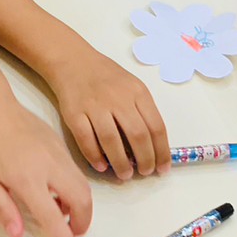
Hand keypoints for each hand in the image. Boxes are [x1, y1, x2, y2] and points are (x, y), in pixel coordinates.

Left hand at [0, 101, 92, 236]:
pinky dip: (74, 188)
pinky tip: (54, 190)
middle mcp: (51, 166)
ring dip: (80, 206)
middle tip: (71, 234)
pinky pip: (76, 171)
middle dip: (83, 224)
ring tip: (60, 213)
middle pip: (83, 200)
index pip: (55, 220)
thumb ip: (4, 210)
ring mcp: (59, 153)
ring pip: (84, 185)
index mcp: (29, 180)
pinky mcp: (60, 144)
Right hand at [44, 43, 169, 180]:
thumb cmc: (106, 77)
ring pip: (112, 141)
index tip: (163, 168)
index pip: (156, 126)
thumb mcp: (132, 86)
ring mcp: (95, 105)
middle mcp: (118, 98)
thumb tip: (153, 147)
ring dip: (121, 163)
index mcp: (137, 92)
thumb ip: (142, 111)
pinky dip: (94, 156)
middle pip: (137, 136)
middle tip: (145, 173)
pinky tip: (102, 166)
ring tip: (125, 175)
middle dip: (145, 161)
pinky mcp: (74, 113)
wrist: (73, 61)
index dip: (161, 152)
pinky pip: (86, 139)